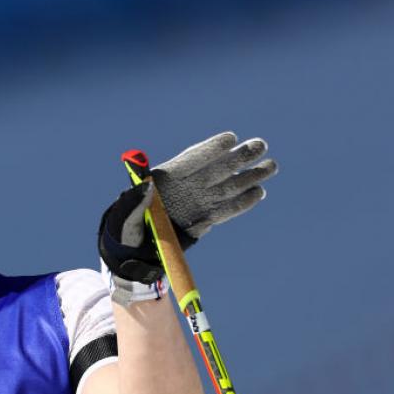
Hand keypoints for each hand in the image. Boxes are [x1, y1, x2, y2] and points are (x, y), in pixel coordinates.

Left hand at [99, 131, 277, 285]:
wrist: (133, 254)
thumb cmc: (124, 231)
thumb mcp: (122, 218)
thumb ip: (132, 202)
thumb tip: (146, 186)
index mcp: (165, 179)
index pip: (191, 159)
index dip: (210, 149)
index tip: (230, 139)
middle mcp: (185, 187)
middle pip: (215, 169)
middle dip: (238, 158)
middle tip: (260, 145)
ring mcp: (196, 202)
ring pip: (226, 187)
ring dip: (248, 177)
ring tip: (271, 166)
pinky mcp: (203, 219)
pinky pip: (225, 211)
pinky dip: (241, 203)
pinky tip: (259, 193)